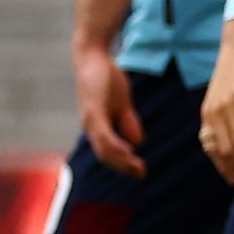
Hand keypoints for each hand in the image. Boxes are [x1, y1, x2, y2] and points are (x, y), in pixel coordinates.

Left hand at [72, 43, 144, 178]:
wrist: (93, 58)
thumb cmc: (106, 78)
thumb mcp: (122, 103)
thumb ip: (128, 122)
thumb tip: (137, 142)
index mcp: (97, 127)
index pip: (108, 153)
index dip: (123, 164)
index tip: (140, 172)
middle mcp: (90, 127)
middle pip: (105, 155)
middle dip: (124, 167)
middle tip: (142, 175)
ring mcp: (91, 119)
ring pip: (104, 148)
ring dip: (122, 160)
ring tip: (139, 168)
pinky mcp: (94, 110)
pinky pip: (104, 133)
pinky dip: (115, 145)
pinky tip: (128, 150)